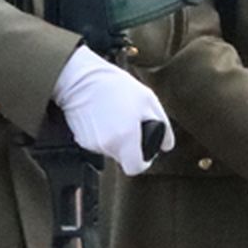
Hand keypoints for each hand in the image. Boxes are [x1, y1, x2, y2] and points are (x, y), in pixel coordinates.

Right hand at [51, 47, 173, 175]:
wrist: (82, 79)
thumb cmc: (116, 86)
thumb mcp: (148, 100)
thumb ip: (162, 125)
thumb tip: (167, 146)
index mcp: (126, 138)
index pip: (135, 168)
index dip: (143, 161)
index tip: (144, 152)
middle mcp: (108, 145)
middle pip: (124, 158)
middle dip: (130, 146)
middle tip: (131, 124)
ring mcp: (92, 144)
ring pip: (111, 150)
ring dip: (117, 139)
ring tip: (117, 116)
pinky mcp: (81, 140)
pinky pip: (98, 143)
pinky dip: (103, 135)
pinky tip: (104, 117)